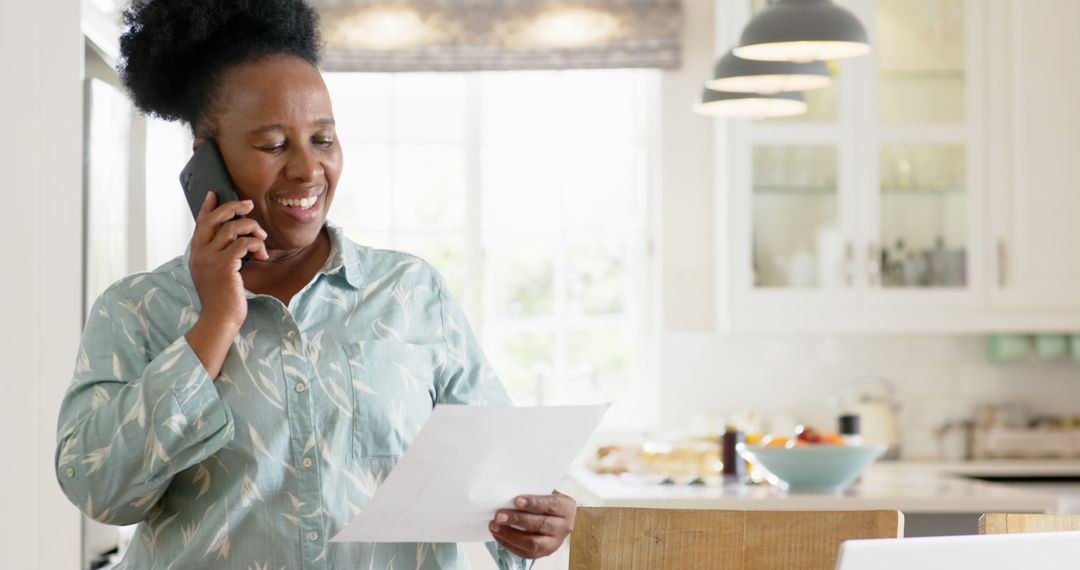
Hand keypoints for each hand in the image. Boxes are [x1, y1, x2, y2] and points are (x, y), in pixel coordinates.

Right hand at [188, 192, 268, 329]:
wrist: (220, 319)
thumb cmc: (222, 297)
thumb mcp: (215, 272)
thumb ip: (218, 254)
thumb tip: (234, 236)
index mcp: (196, 253)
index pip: (200, 223)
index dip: (207, 207)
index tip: (214, 194)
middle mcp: (200, 253)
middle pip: (214, 218)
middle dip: (233, 207)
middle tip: (248, 204)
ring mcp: (210, 259)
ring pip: (232, 228)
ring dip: (252, 229)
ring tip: (261, 239)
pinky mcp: (224, 266)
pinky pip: (243, 243)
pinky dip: (255, 244)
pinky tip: (260, 253)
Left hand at [489, 490, 575, 559]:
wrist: (558, 518)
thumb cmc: (548, 503)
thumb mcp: (547, 492)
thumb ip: (534, 492)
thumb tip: (509, 493)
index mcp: (566, 507)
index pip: (551, 505)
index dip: (534, 503)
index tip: (516, 500)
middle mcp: (564, 527)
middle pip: (540, 524)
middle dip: (517, 520)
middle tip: (499, 515)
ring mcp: (555, 542)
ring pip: (533, 542)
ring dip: (510, 535)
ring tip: (495, 526)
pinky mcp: (544, 553)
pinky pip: (526, 553)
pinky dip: (509, 544)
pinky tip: (499, 535)